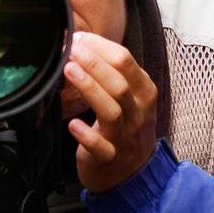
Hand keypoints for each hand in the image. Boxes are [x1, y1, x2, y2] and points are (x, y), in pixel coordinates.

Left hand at [62, 31, 159, 192]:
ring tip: (69, 71)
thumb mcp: (130, 98)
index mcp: (144, 92)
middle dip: (94, 63)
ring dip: (90, 89)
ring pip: (111, 110)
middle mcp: (138, 113)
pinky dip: (86, 135)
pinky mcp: (109, 157)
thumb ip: (112, 73)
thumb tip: (83, 43)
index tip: (78, 38)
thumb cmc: (126, 128)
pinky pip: (99, 146)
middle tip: (70, 49)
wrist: (133, 174)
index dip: (101, 47)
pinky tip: (72, 124)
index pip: (126, 62)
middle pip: (119, 84)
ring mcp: (125, 136)